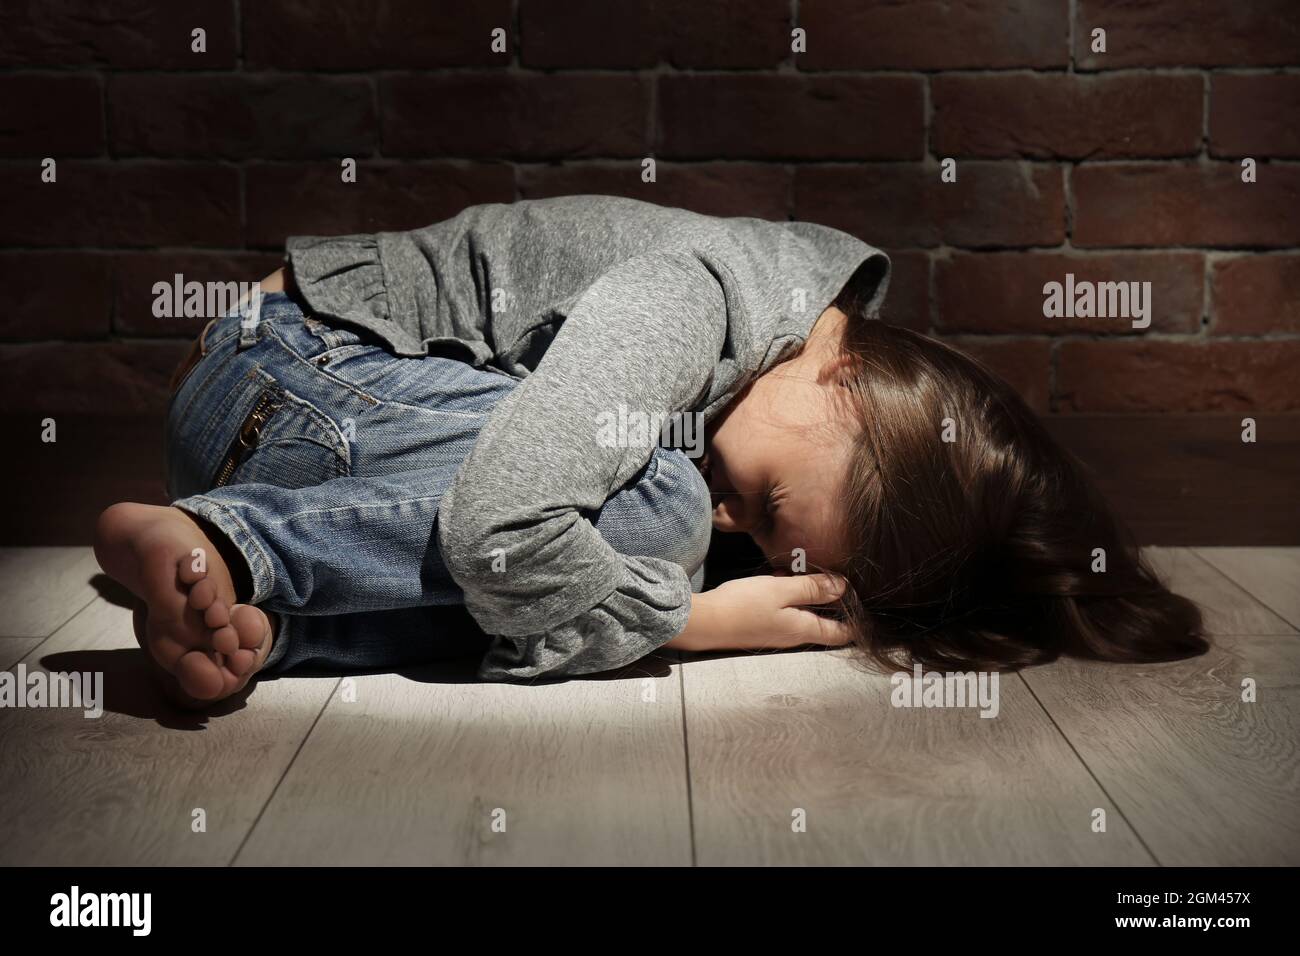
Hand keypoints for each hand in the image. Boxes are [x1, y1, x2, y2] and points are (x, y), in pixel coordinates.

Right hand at [667, 573, 852, 652]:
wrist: (703, 622)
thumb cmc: (743, 605)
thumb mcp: (781, 590)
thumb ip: (812, 589)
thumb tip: (843, 588)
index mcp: (804, 630)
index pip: (842, 633)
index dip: (856, 619)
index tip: (861, 597)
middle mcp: (794, 636)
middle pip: (824, 622)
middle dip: (830, 599)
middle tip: (828, 575)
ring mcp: (777, 633)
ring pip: (803, 614)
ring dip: (806, 594)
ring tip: (799, 571)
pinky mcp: (762, 627)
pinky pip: (786, 611)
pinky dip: (788, 596)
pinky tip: (776, 578)